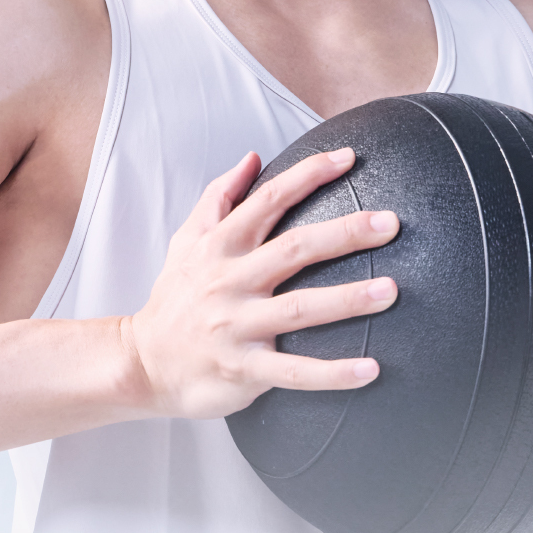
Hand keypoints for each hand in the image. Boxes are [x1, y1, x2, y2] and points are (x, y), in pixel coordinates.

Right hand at [123, 145, 399, 425]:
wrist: (142, 363)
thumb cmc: (175, 300)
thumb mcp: (187, 241)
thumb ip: (220, 198)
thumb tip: (251, 158)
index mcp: (223, 245)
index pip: (270, 199)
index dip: (309, 175)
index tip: (349, 158)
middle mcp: (232, 281)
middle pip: (294, 249)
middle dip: (344, 233)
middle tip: (389, 224)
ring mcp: (238, 327)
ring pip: (299, 309)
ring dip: (347, 300)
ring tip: (390, 291)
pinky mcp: (243, 370)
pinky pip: (294, 373)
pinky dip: (332, 374)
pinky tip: (369, 370)